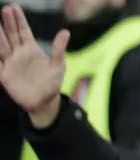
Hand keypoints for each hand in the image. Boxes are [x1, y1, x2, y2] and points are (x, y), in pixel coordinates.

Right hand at [0, 6, 68, 128]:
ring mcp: (11, 63)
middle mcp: (19, 54)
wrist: (44, 102)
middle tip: (5, 9)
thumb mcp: (58, 65)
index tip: (14, 7)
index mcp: (31, 50)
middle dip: (8, 22)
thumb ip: (59, 49)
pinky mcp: (5, 74)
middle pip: (12, 35)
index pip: (23, 31)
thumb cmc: (52, 83)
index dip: (19, 20)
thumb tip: (66, 31)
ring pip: (2, 46)